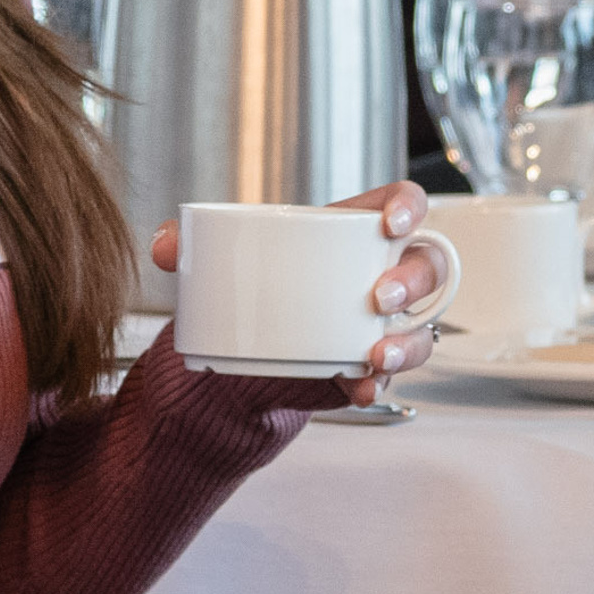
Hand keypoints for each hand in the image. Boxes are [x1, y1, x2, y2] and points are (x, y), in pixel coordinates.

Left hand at [148, 179, 443, 408]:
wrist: (244, 353)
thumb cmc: (256, 287)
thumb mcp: (225, 261)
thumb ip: (192, 249)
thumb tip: (167, 244)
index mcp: (354, 233)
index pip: (401, 204)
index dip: (409, 207)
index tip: (391, 222)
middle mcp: (381, 275)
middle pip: (426, 266)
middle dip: (412, 281)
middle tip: (378, 297)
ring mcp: (382, 324)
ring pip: (422, 326)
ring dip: (408, 341)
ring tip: (377, 353)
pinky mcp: (368, 367)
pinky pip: (390, 376)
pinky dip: (377, 385)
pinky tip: (360, 389)